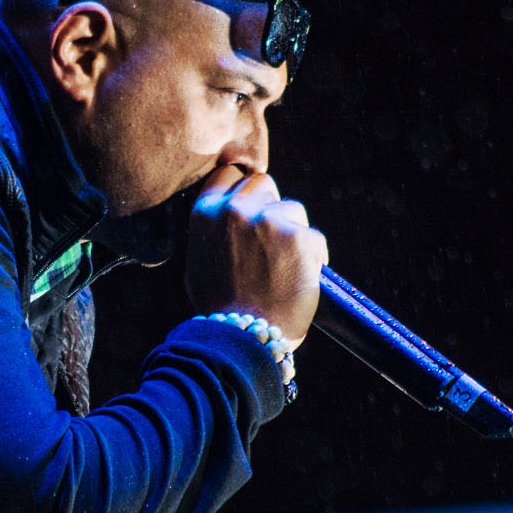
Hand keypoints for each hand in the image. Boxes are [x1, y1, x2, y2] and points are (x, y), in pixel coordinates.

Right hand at [183, 165, 329, 347]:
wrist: (244, 338)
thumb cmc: (219, 308)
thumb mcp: (198, 264)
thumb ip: (211, 233)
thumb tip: (224, 215)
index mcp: (205, 213)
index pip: (228, 174)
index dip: (242, 188)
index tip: (252, 204)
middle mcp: (234, 209)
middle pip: (262, 183)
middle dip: (270, 205)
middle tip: (273, 237)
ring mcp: (268, 221)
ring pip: (292, 209)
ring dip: (293, 232)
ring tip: (287, 266)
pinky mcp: (299, 237)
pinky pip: (314, 237)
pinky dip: (313, 257)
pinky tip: (303, 279)